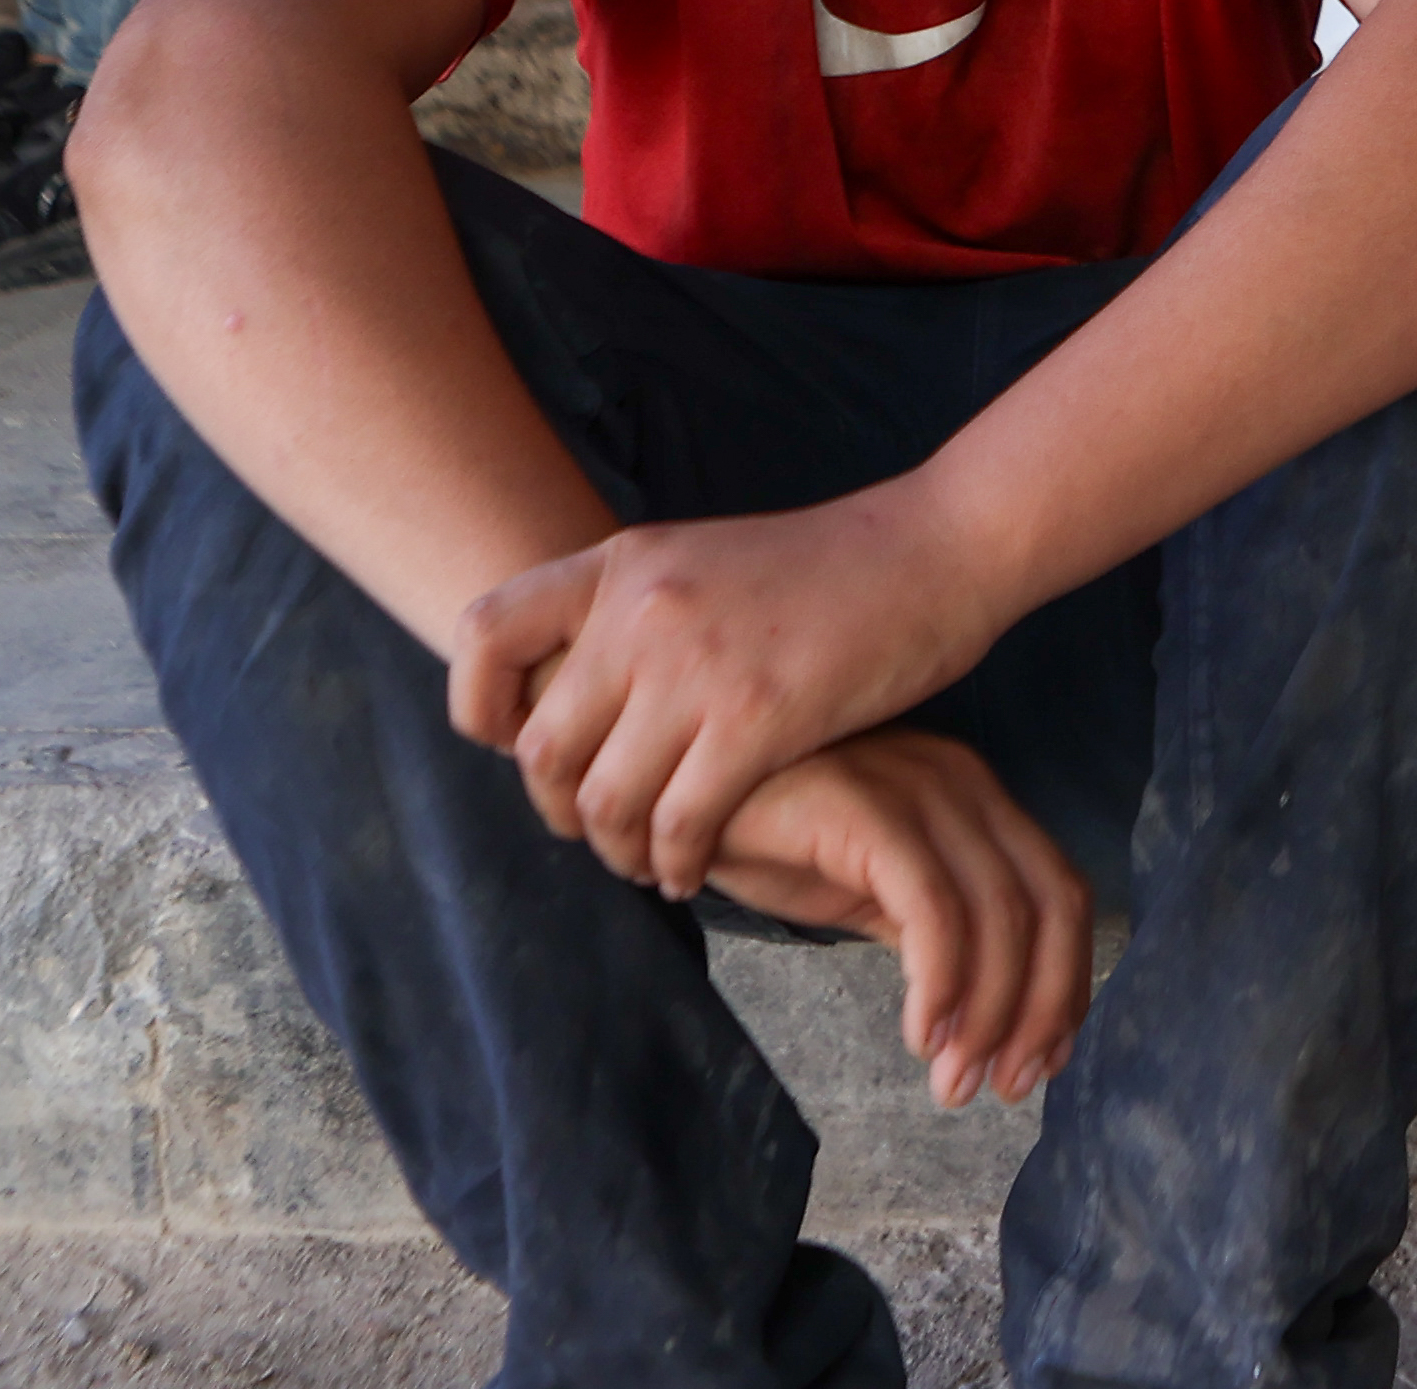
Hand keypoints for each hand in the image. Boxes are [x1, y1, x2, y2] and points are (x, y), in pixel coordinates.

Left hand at [449, 487, 1012, 904]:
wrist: (937, 546)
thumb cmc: (830, 568)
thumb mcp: (705, 560)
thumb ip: (636, 613)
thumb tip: (573, 696)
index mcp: (624, 563)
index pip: (485, 632)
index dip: (480, 706)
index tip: (518, 743)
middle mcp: (643, 609)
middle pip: (542, 748)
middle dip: (558, 810)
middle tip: (596, 830)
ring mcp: (698, 665)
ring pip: (604, 802)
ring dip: (618, 852)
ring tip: (649, 862)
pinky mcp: (759, 718)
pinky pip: (681, 824)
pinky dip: (678, 864)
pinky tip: (697, 871)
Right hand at [702, 729, 1094, 1109]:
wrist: (678, 796)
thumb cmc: (774, 839)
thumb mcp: (872, 892)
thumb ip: (938, 935)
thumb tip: (993, 1020)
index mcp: (977, 802)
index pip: (1059, 895)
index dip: (1065, 985)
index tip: (1041, 1063)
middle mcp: (962, 785)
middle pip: (1047, 904)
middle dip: (1039, 1009)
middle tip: (1003, 1087)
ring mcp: (918, 788)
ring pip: (998, 912)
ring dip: (987, 1013)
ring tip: (952, 1081)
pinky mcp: (867, 808)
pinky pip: (931, 905)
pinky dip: (941, 980)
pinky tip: (920, 1034)